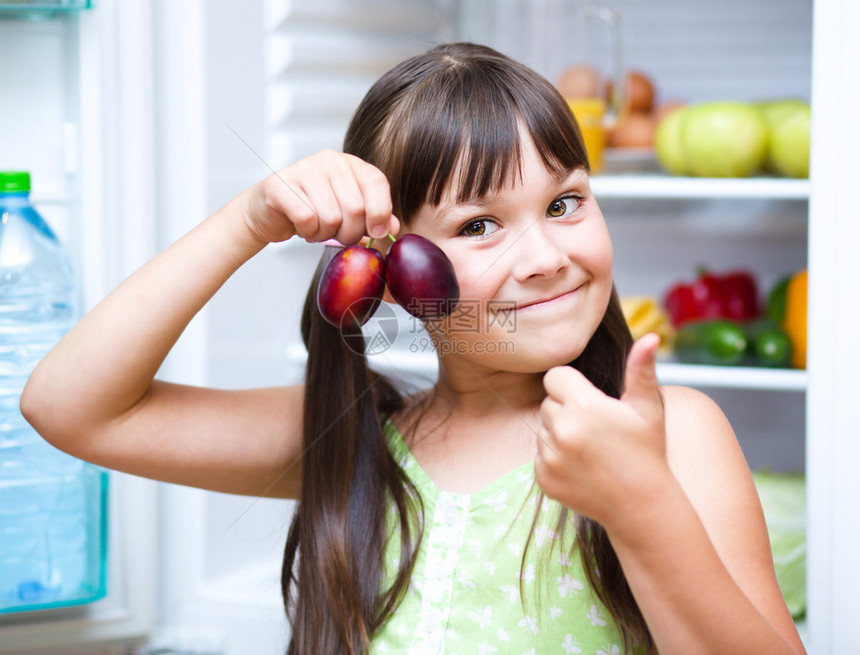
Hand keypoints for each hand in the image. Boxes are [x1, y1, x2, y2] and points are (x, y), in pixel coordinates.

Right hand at [241, 150, 399, 245]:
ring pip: (331, 216)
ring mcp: (303, 169)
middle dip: (350, 233)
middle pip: (356, 207)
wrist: (268, 213)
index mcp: (350, 164)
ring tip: (317, 228)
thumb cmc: (313, 213)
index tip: (377, 232)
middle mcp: (329, 160)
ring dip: (325, 234)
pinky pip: (307, 219)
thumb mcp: (348, 215)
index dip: (381, 212)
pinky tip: (303, 227)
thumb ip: (374, 219)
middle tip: (338, 235)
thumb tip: (393, 227)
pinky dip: (307, 232)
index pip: (376, 182)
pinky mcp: (280, 184)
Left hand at [536, 333, 670, 530]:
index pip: (554, 377)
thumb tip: (651, 336)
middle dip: (566, 410)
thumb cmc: (648, 451)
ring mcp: (550, 457)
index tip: (589, 401)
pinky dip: (555, 459)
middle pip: (548, 403)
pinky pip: (539, 455)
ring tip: (591, 449)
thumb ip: (641, 369)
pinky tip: (582, 467)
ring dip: (559, 434)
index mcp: (585, 407)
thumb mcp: (648, 408)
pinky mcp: (543, 478)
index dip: (571, 386)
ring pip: (542, 429)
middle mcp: (563, 430)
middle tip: (595, 428)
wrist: (642, 506)